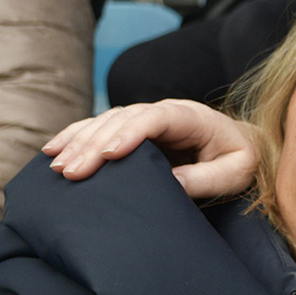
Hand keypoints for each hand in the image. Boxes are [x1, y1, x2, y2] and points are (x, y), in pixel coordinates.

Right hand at [42, 99, 259, 197]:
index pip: (154, 118)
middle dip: (93, 144)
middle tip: (71, 171)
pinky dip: (75, 137)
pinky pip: (99, 128)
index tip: (107, 156)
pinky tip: (53, 150)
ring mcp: (146, 118)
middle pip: (121, 120)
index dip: (129, 134)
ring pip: (105, 122)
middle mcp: (164, 111)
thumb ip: (205, 178)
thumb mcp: (234, 173)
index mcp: (190, 116)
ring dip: (78, 141)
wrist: (243, 147)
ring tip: (56, 165)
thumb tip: (171, 182)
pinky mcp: (133, 130)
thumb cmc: (240, 160)